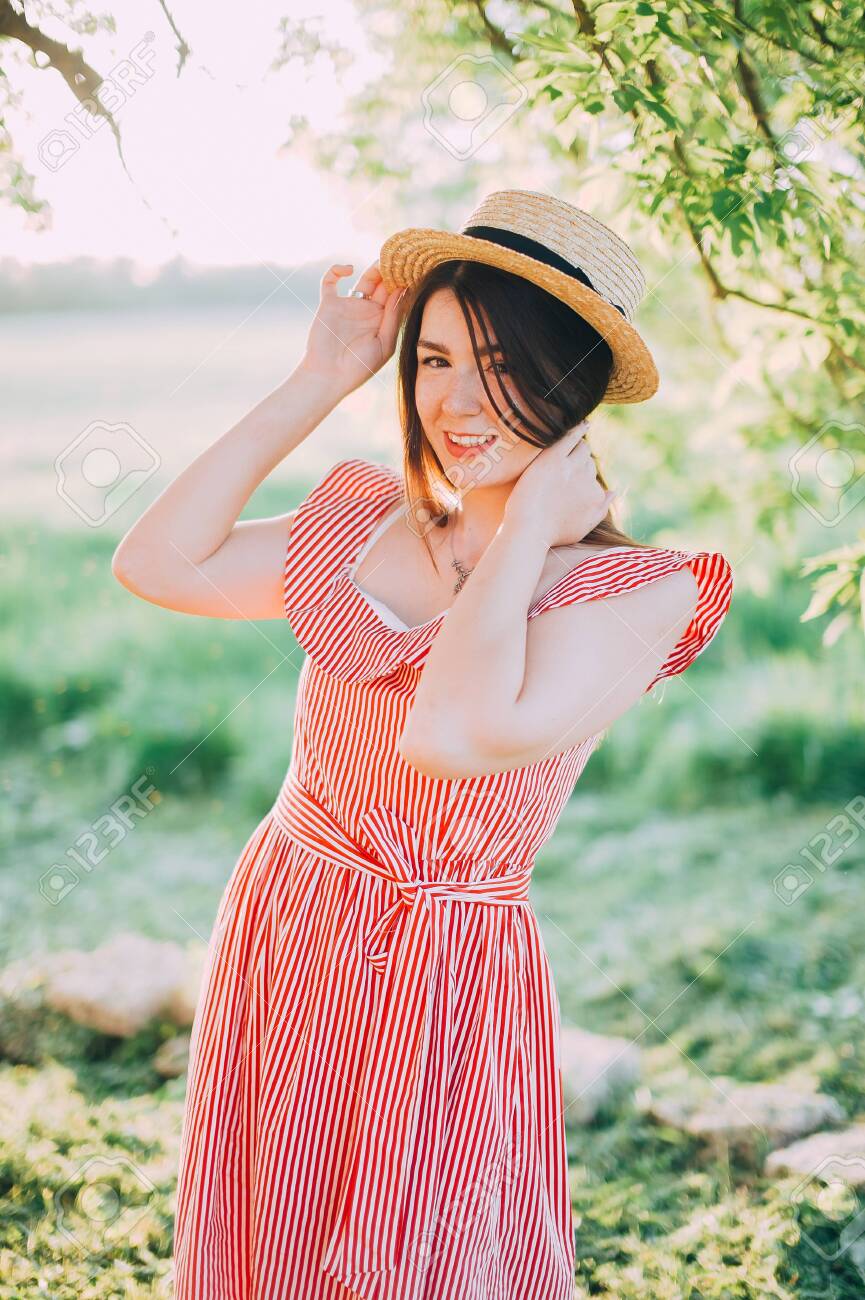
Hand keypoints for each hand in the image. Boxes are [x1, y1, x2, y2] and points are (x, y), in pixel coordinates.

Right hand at [299, 261, 406, 398]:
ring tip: (383, 260)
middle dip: (392, 273)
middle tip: (401, 260)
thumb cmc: (359, 367)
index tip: (414, 271)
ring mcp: (349, 306)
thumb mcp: (384, 344)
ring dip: (374, 269)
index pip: (397, 297)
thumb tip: (402, 289)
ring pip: (364, 280)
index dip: (405, 283)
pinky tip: (349, 270)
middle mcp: (368, 312)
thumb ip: (394, 318)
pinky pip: (330, 281)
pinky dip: (337, 270)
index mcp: (383, 322)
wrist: (329, 376)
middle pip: (383, 285)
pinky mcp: (329, 304)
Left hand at [503, 420, 615, 546]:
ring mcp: (570, 467)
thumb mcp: (583, 527)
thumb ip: (602, 509)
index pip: (594, 478)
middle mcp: (587, 479)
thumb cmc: (552, 534)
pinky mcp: (553, 458)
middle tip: (567, 461)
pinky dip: (577, 429)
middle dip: (581, 461)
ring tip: (572, 442)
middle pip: (589, 462)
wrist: (528, 530)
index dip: (583, 477)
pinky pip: (570, 437)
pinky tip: (579, 424)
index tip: (571, 479)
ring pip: (582, 448)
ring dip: (578, 444)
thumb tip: (614, 491)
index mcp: (596, 495)